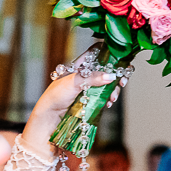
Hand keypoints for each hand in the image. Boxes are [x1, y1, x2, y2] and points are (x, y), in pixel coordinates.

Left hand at [23, 45, 122, 159]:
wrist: (49, 118)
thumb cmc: (56, 96)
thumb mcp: (74, 82)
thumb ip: (92, 77)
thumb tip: (111, 76)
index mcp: (79, 65)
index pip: (97, 52)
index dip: (109, 53)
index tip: (119, 58)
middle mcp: (85, 74)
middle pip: (107, 68)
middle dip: (116, 75)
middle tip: (122, 82)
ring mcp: (89, 87)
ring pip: (108, 83)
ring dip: (114, 89)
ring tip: (113, 98)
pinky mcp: (91, 100)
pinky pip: (105, 96)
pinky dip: (109, 99)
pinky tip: (109, 103)